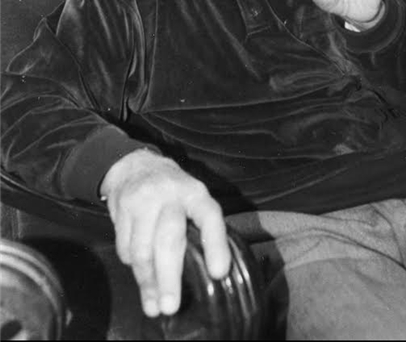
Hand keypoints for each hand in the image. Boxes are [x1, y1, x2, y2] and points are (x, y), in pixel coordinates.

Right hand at [100, 149, 230, 317]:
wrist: (135, 164)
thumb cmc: (172, 191)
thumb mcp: (192, 198)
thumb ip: (199, 227)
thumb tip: (209, 273)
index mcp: (196, 193)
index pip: (209, 217)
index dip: (215, 245)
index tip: (217, 273)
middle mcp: (170, 194)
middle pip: (169, 239)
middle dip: (169, 277)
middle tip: (170, 306)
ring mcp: (143, 200)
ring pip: (142, 248)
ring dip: (147, 280)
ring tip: (153, 302)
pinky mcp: (122, 208)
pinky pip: (125, 246)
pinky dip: (132, 265)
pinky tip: (139, 271)